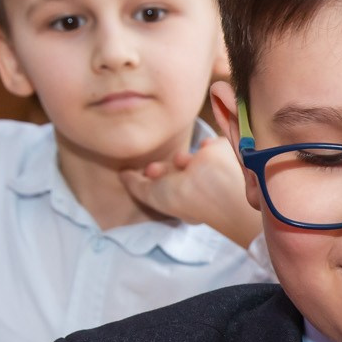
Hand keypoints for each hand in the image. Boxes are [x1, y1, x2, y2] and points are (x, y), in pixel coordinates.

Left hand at [121, 135, 261, 246]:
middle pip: (170, 168)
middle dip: (162, 168)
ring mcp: (206, 169)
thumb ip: (134, 184)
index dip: (153, 176)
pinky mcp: (219, 153)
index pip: (162, 182)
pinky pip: (207, 144)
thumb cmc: (182, 196)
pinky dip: (205, 147)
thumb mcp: (149, 194)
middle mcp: (192, 185)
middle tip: (155, 169)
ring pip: (184, 156)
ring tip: (183, 163)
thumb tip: (122, 174)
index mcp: (179, 197)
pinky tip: (204, 154)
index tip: (148, 173)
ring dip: (181, 159)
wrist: (214, 185)